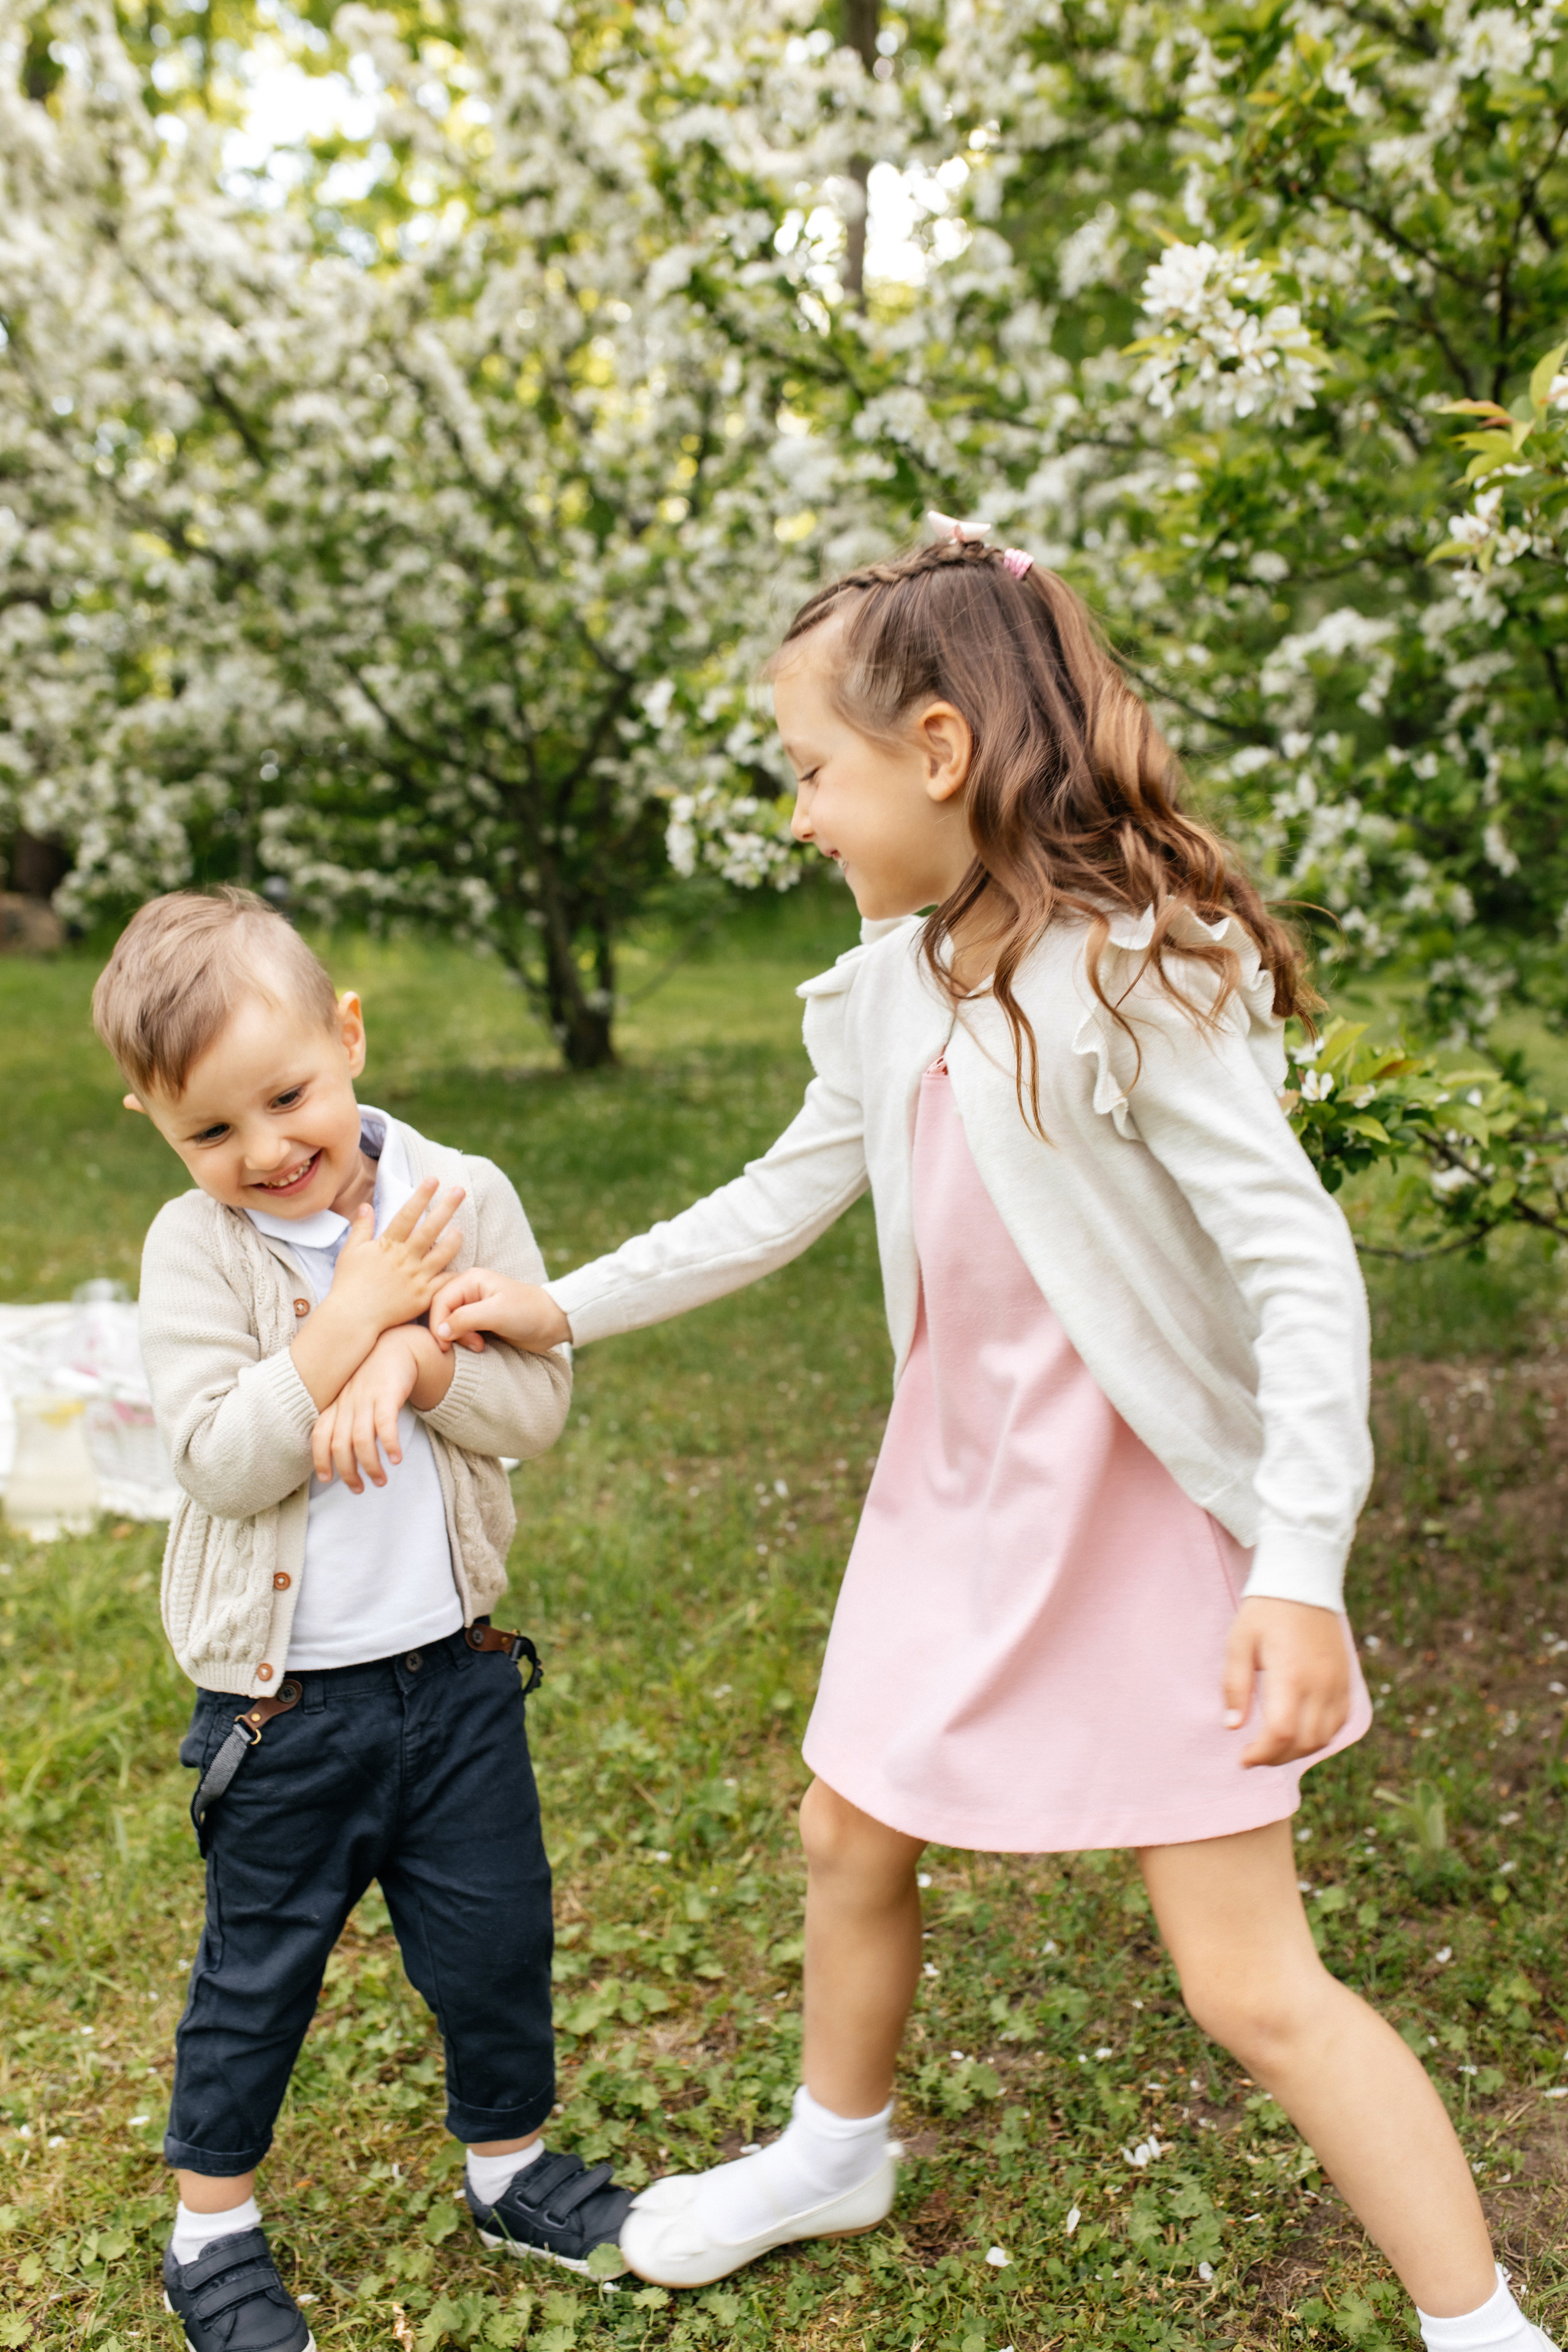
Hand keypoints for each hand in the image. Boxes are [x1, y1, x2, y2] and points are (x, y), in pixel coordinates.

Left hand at [310, 1326, 454, 1491]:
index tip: (327, 1479)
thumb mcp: (352, 1394)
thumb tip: (340, 1450)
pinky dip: (389, 1444)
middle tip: (359, 1489)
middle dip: (348, 1472)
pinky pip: (385, 1424)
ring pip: (361, 1440)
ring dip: (370, 1465)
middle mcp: (348, 1403)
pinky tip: (396, 1459)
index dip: (319, 1459)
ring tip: (381, 1481)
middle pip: (339, 1445)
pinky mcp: (388, 1394)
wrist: (398, 1345)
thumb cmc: (374, 1375)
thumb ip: (343, 1417)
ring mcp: (367, 1398)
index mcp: (336, 1404)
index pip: (319, 1436)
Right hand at [326, 1178, 465, 1334]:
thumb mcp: (351, 1251)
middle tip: (460, 1191)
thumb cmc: (348, 1284)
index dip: (421, 1196)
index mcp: (388, 1245)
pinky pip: (444, 1282)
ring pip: (443, 1254)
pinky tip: (462, 1264)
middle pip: (431, 1229)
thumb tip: (365, 1205)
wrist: (352, 1318)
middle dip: (446, 1207)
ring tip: (461, 1228)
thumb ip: (361, 1227)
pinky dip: (455, 1272)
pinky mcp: (423, 1296)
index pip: (408, 1214)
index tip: (433, 1179)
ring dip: (454, 1239)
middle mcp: (405, 1259)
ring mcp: (417, 1278)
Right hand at [430, 1268, 570, 1354]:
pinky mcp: (479, 1320)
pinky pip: (460, 1331)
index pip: (439, 1301)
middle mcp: (468, 1290)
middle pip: (441, 1311)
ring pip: (449, 1323)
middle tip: (471, 1344)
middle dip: (450, 1332)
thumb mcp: (496, 1314)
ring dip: (459, 1338)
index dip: (438, 1324)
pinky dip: (465, 1340)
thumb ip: (465, 1319)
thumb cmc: (528, 1313)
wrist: (552, 1323)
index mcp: (470, 1280)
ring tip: (478, 1345)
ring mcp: (473, 1305)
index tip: (445, 1346)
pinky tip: (479, 1346)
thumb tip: (440, 1332)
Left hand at [1223, 1597, 1348, 1767]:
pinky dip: (1321, 1737)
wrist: (1303, 1582)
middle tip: (1254, 1755)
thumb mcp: (1239, 1643)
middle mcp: (1320, 1684)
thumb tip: (1232, 1727)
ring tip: (1274, 1747)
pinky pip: (1340, 1723)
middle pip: (1305, 1742)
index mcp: (1290, 1674)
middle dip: (1277, 1758)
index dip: (1261, 1754)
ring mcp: (1338, 1684)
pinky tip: (1300, 1732)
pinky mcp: (1347, 1681)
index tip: (1243, 1758)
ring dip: (1299, 1751)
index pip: (1281, 1733)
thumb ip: (1235, 1686)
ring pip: (1325, 1738)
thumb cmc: (1265, 1611)